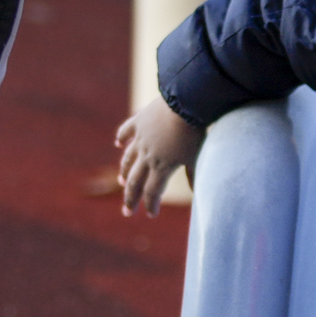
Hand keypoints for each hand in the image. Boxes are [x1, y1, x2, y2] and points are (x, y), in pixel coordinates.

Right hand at [114, 92, 204, 214]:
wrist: (185, 102)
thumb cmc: (195, 132)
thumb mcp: (196, 156)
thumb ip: (194, 176)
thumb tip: (197, 194)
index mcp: (161, 167)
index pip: (153, 193)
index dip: (151, 205)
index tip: (152, 215)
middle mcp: (147, 156)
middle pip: (135, 182)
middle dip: (131, 199)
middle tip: (127, 212)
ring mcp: (140, 139)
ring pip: (128, 160)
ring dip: (124, 172)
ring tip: (122, 182)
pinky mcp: (138, 122)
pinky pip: (126, 132)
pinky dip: (121, 138)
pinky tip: (118, 144)